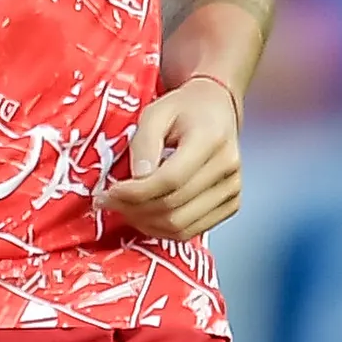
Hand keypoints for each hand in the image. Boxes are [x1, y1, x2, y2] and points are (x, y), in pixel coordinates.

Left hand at [97, 74, 242, 240]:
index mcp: (211, 138)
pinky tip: (145, 215)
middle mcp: (228, 167)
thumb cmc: (183, 109)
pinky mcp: (231, 205)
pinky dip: (162, 230)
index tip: (108, 192)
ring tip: (124, 209)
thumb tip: (137, 179)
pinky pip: (191, 232)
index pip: (171, 180)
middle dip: (134, 209)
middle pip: (174, 206)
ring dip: (145, 223)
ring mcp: (233, 189)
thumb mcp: (156, 112)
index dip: (135, 193)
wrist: (215, 110)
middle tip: (108, 201)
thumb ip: (144, 143)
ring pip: (181, 226)